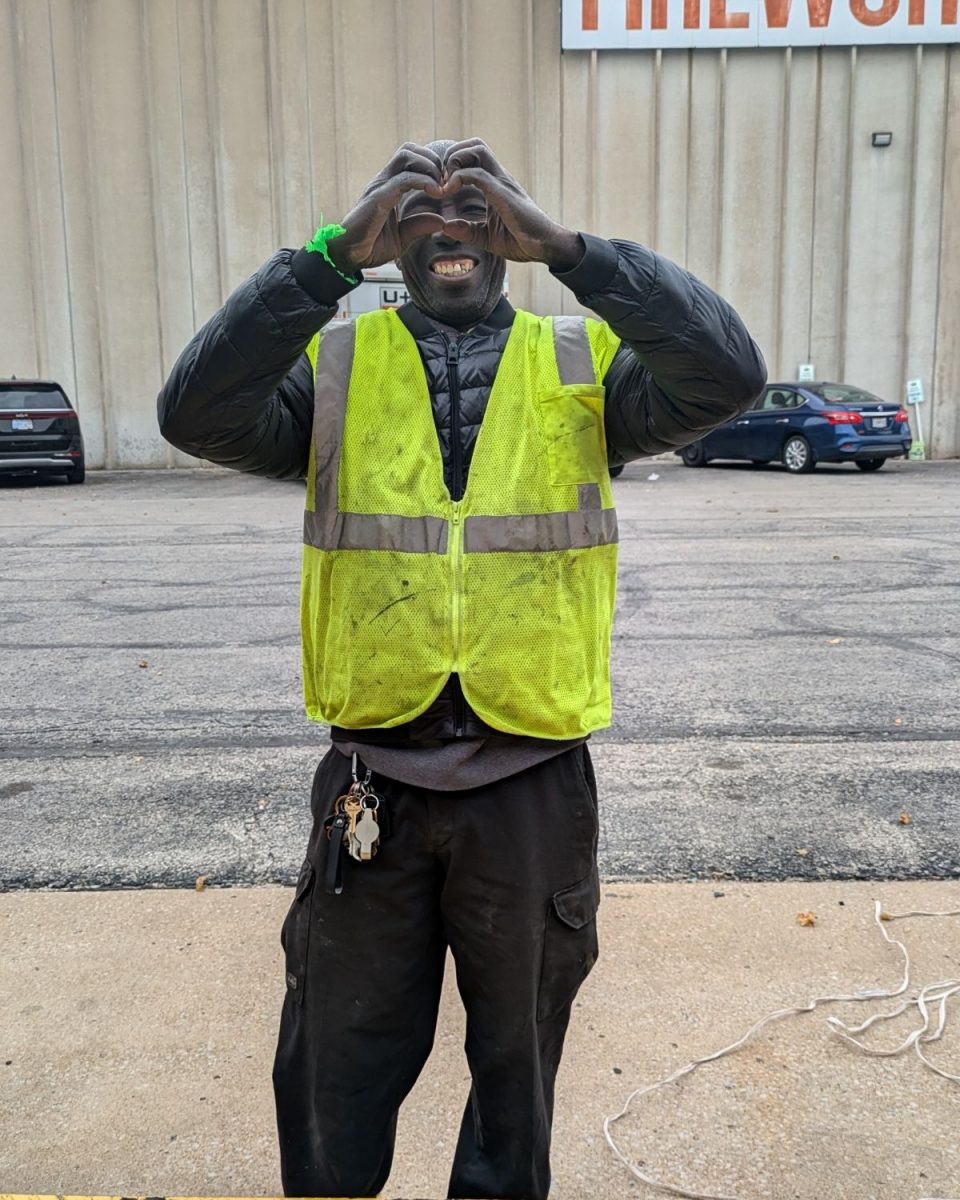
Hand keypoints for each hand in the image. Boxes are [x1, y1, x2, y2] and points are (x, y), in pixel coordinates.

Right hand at [326, 143, 447, 273]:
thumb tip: (442, 220)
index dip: (432, 167)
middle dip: (433, 161)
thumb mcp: (402, 237)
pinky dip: (424, 181)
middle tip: (446, 183)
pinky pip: (404, 178)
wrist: (347, 256)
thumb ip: (419, 226)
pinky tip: (436, 194)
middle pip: (410, 150)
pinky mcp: (378, 197)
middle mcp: (384, 181)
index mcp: (389, 187)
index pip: (411, 159)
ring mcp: (380, 186)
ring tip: (441, 188)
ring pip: (407, 155)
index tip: (446, 186)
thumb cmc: (370, 246)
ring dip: (429, 167)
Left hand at [439, 139, 582, 268]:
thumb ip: (467, 231)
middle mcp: (499, 177)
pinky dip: (458, 178)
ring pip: (477, 149)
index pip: (474, 156)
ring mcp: (502, 182)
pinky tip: (449, 193)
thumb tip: (445, 226)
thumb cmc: (521, 241)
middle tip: (442, 180)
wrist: (544, 247)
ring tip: (445, 185)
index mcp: (495, 185)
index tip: (442, 185)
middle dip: (453, 155)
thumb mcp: (486, 237)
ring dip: (455, 160)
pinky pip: (477, 174)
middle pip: (475, 144)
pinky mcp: (503, 193)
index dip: (454, 164)